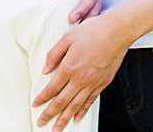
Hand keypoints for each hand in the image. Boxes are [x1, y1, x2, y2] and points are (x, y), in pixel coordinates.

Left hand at [34, 13, 127, 130]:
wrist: (117, 31)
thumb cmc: (92, 31)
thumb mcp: (67, 38)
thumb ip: (54, 55)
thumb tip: (45, 70)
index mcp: (69, 67)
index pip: (52, 88)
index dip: (42, 98)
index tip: (35, 105)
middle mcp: (80, 79)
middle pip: (62, 102)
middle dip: (49, 114)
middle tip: (40, 123)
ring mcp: (93, 83)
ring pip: (76, 106)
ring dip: (65, 118)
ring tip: (57, 129)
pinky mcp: (103, 83)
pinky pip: (90, 101)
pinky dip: (82, 111)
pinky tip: (77, 118)